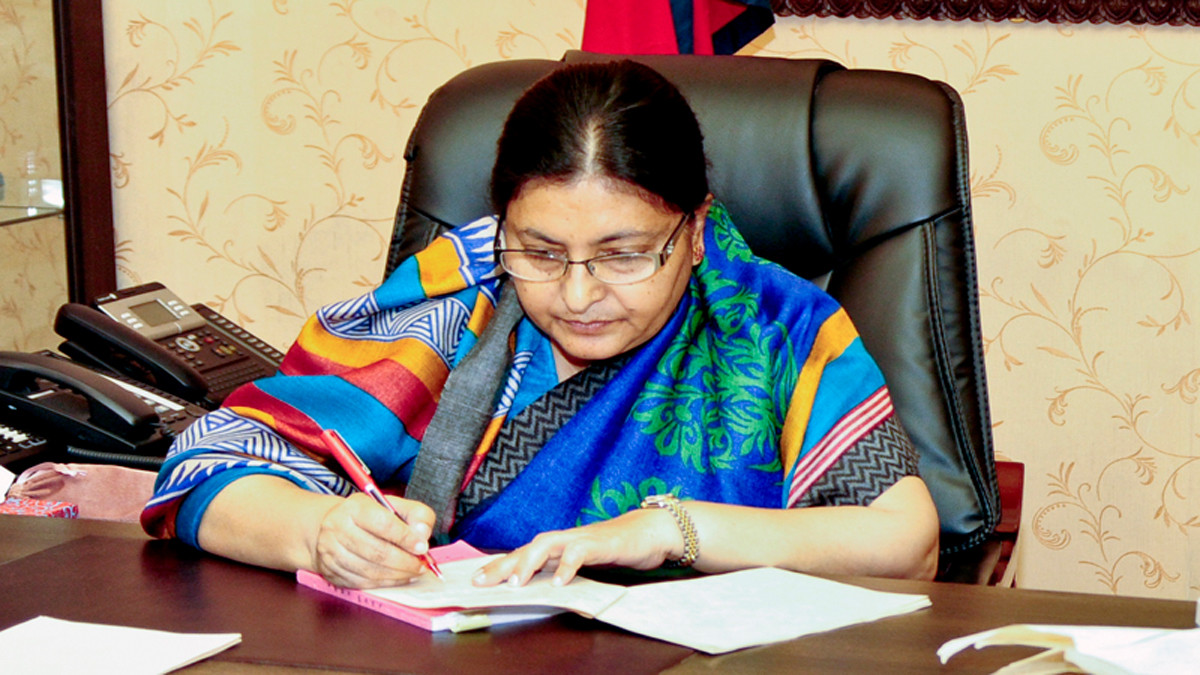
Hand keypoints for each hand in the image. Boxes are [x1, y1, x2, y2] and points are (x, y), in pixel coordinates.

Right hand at [312, 492, 435, 588]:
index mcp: (355, 507)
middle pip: (377, 551)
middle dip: (404, 561)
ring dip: (397, 574)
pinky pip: (362, 582)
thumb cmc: (370, 516)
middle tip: (421, 565)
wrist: (336, 527)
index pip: (383, 524)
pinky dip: (385, 583)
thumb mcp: (395, 506)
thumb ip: (416, 515)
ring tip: (412, 572)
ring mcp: (330, 551)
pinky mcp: (331, 570)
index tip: (422, 547)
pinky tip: (398, 577)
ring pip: (369, 570)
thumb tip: (423, 533)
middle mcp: (337, 528)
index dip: (406, 538)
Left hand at [471, 508, 681, 587]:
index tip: (476, 579)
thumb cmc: (617, 547)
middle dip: (503, 565)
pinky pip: (580, 552)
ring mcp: (582, 538)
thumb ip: (564, 572)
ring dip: (529, 562)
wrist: (651, 530)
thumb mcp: (586, 563)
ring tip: (516, 583)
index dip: (499, 566)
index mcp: (560, 545)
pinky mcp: (601, 542)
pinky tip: (559, 582)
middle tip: (481, 582)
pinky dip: (568, 566)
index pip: (523, 554)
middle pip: (527, 547)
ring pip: (547, 544)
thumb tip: (544, 590)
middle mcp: (566, 538)